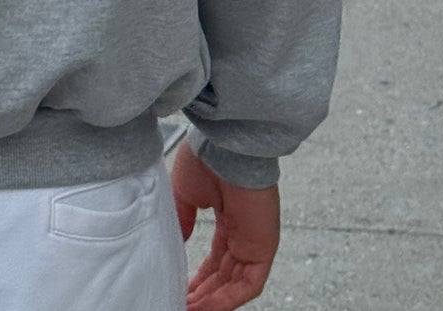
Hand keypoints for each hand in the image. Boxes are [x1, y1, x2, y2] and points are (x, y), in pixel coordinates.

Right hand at [172, 140, 279, 310]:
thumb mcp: (185, 194)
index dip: (199, 278)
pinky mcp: (264, 248)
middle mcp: (244, 232)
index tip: (182, 289)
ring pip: (234, 284)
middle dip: (202, 294)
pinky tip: (205, 307)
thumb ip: (183, 220)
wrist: (224, 147)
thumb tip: (178, 242)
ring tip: (187, 309)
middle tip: (182, 304)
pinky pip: (248, 285)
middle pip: (224, 275)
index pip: (216, 258)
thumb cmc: (207, 159)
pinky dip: (227, 300)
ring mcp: (255, 241)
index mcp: (228, 217)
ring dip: (211, 302)